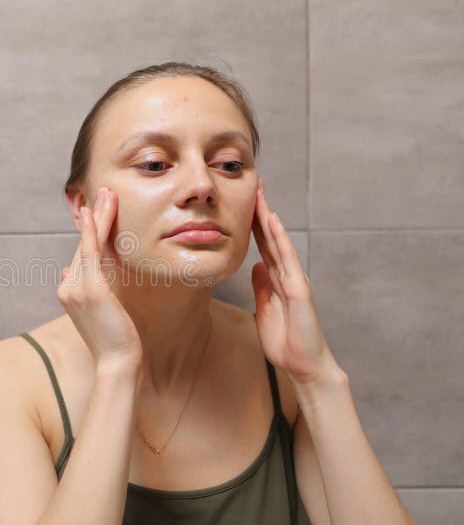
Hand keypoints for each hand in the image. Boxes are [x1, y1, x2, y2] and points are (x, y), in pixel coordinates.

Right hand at [57, 186, 142, 367]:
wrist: (117, 364)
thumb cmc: (113, 341)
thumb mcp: (95, 312)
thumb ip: (83, 291)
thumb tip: (68, 271)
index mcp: (68, 292)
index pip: (80, 256)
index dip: (89, 231)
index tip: (95, 210)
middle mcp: (67, 287)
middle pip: (82, 245)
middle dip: (94, 217)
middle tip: (103, 191)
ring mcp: (76, 287)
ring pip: (87, 243)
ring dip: (98, 215)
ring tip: (107, 193)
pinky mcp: (91, 288)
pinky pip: (91, 251)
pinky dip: (94, 229)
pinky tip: (97, 211)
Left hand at [251, 177, 338, 384]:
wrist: (304, 365)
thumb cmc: (286, 340)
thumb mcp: (265, 308)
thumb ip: (262, 287)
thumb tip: (256, 266)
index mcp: (277, 278)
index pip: (263, 244)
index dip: (252, 223)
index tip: (243, 200)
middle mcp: (287, 274)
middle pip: (271, 236)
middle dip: (261, 210)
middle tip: (253, 182)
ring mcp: (295, 280)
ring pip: (279, 242)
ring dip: (269, 217)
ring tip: (260, 194)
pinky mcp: (300, 290)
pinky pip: (288, 259)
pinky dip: (281, 239)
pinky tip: (273, 222)